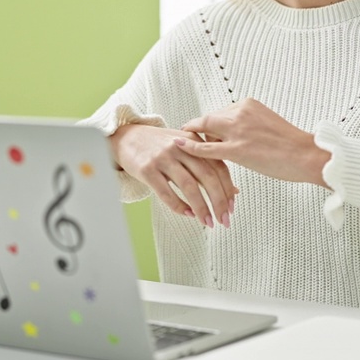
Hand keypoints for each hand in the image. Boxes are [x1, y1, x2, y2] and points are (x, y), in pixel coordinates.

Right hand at [109, 124, 237, 227]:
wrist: (126, 137)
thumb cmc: (159, 145)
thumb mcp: (186, 149)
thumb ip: (207, 165)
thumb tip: (233, 191)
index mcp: (193, 141)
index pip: (218, 166)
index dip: (228, 188)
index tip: (232, 206)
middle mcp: (180, 147)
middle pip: (207, 176)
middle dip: (218, 201)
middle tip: (224, 219)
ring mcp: (163, 158)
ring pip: (189, 186)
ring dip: (201, 208)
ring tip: (207, 222)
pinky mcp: (147, 169)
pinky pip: (167, 193)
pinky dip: (179, 206)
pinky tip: (187, 214)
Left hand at [180, 98, 330, 188]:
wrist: (307, 155)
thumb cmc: (291, 145)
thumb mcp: (266, 123)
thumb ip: (247, 123)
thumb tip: (231, 133)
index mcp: (249, 104)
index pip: (220, 113)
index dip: (209, 124)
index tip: (200, 130)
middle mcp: (241, 112)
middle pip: (209, 119)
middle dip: (196, 129)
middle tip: (183, 135)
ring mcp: (238, 130)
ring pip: (205, 130)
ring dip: (194, 139)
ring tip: (181, 145)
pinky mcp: (237, 150)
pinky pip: (207, 148)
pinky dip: (190, 147)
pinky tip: (178, 146)